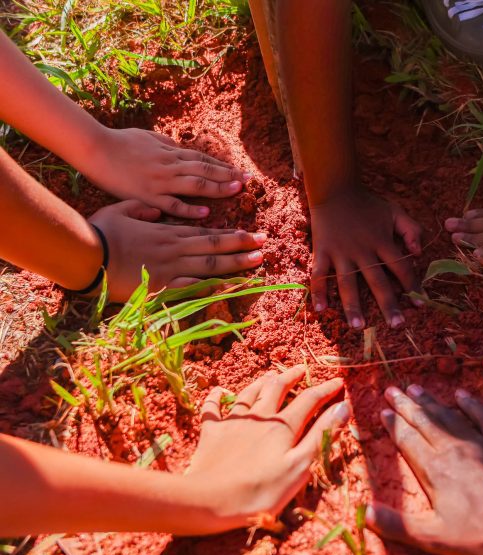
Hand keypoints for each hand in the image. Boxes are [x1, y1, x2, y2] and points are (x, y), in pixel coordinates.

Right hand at [79, 127, 248, 218]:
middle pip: (205, 171)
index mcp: (170, 153)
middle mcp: (169, 166)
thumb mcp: (148, 136)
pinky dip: (188, 208)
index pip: (203, 160)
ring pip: (194, 185)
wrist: (94, 148)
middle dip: (228, 176)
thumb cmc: (119, 142)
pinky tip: (205, 213)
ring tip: (236, 192)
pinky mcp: (147, 195)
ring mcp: (159, 182)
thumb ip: (167, 144)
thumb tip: (182, 148)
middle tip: (248, 182)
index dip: (224, 166)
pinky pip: (171, 204)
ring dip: (217, 188)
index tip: (242, 172)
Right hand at [87, 200, 265, 300]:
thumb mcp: (121, 210)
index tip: (250, 234)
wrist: (86, 254)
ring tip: (258, 260)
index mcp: (167, 232)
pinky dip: (212, 286)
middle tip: (266, 243)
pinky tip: (231, 287)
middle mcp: (175, 248)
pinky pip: (192, 286)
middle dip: (243, 245)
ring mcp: (170, 268)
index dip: (230, 234)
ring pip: (211, 264)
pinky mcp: (161, 286)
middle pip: (215, 246)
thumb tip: (158, 208)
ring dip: (237, 263)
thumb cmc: (100, 232)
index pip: (206, 233)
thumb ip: (142, 208)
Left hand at [185, 366, 349, 532]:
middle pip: (278, 389)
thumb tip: (343, 407)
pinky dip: (216, 396)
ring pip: (249, 393)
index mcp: (283, 427)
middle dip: (292, 377)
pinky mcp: (211, 432)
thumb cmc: (261, 490)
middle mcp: (259, 417)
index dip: (326, 389)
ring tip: (271, 374)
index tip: (339, 381)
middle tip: (302, 369)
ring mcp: (233, 422)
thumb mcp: (299, 466)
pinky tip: (218, 390)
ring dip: (262, 382)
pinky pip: (212, 407)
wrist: (209, 500)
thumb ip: (321, 435)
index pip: (310, 400)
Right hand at [309, 190, 421, 327]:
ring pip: (347, 283)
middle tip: (397, 325)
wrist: (335, 190)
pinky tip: (320, 311)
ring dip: (353, 305)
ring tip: (358, 326)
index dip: (412, 285)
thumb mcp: (394, 211)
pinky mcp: (322, 252)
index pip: (401, 267)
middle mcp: (362, 250)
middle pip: (377, 281)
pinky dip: (318, 292)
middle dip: (388, 304)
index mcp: (382, 241)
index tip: (420, 303)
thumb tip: (419, 253)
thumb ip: (411, 229)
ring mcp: (340, 253)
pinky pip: (318, 275)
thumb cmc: (368, 204)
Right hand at [367, 385, 482, 554]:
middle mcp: (452, 448)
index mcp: (433, 469)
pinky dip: (471, 403)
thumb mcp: (434, 536)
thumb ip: (399, 524)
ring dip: (430, 401)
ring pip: (449, 414)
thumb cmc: (482, 534)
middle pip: (424, 421)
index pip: (407, 440)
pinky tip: (461, 394)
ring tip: (415, 387)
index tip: (382, 410)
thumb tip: (365, 512)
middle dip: (405, 405)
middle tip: (391, 388)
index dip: (393, 424)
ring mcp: (479, 442)